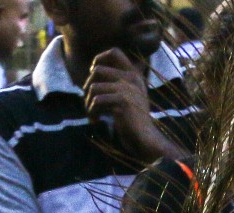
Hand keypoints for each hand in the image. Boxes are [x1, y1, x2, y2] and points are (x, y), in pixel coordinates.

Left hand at [85, 49, 166, 165]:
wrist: (146, 138)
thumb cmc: (134, 121)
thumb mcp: (129, 96)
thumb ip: (118, 83)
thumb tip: (93, 72)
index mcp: (133, 75)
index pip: (115, 52)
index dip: (99, 58)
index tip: (93, 73)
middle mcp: (131, 78)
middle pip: (97, 70)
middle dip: (87, 87)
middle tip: (89, 102)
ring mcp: (127, 89)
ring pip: (94, 87)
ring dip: (87, 103)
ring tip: (92, 115)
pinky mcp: (122, 101)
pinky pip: (97, 101)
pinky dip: (92, 112)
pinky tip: (96, 121)